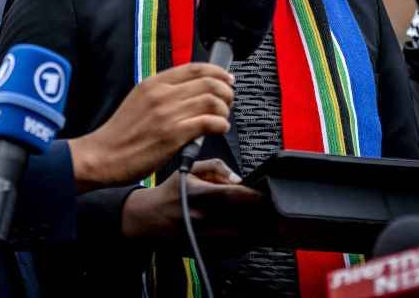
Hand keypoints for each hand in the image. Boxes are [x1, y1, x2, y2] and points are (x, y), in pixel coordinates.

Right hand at [68, 63, 233, 191]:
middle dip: (226, 93)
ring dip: (224, 111)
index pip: (195, 68)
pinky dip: (221, 125)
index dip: (218, 72)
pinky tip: (218, 130)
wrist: (102, 156)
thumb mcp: (138, 101)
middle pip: (209, 82)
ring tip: (221, 120)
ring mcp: (167, 114)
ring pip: (212, 101)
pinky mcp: (172, 135)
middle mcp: (162, 94)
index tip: (227, 80)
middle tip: (227, 104)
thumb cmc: (120, 134)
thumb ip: (162, 94)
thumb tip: (189, 93)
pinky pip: (209, 122)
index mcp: (153, 83)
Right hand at [120, 159, 261, 241]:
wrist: (148, 219)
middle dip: (262, 212)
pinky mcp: (206, 251)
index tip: (265, 193)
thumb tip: (238, 178)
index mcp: (197, 194)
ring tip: (265, 219)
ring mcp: (204, 238)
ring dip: (258, 229)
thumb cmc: (171, 193)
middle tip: (270, 206)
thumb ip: (216, 167)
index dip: (255, 195)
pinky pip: (236, 250)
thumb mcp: (188, 169)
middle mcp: (201, 218)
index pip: (233, 195)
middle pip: (243, 218)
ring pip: (243, 237)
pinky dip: (248, 241)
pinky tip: (250, 232)